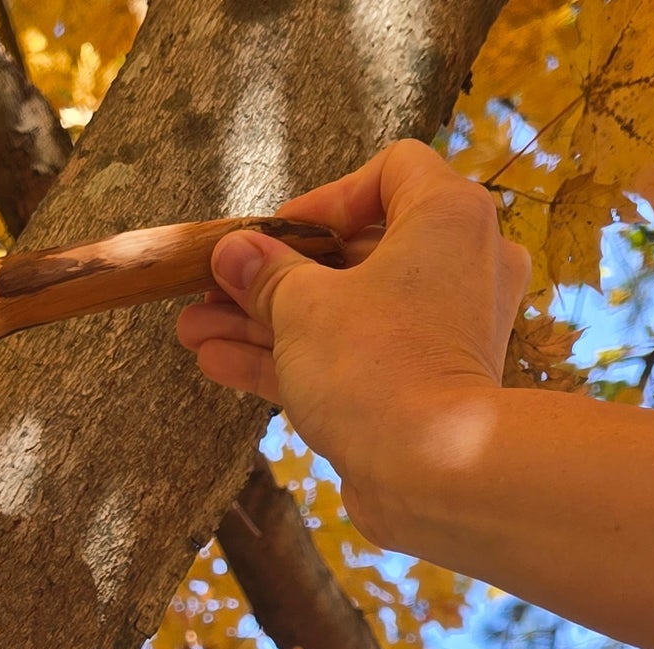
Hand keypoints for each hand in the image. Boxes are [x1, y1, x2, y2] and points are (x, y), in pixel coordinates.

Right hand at [178, 143, 529, 544]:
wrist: (432, 473)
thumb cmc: (377, 367)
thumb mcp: (302, 308)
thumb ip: (264, 274)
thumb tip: (232, 253)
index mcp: (448, 217)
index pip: (390, 172)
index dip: (323, 199)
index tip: (272, 234)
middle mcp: (458, 265)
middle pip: (353, 252)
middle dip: (273, 273)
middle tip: (215, 287)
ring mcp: (439, 331)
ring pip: (343, 311)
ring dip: (267, 320)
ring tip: (195, 329)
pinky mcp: (420, 385)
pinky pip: (352, 355)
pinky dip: (294, 357)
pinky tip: (218, 361)